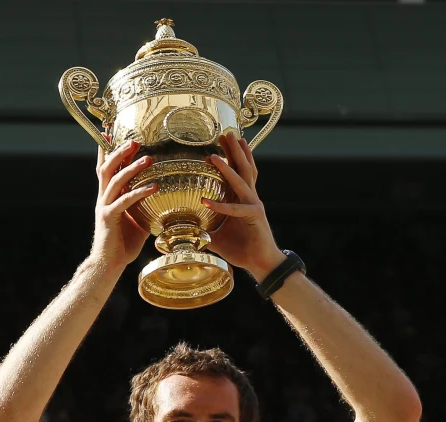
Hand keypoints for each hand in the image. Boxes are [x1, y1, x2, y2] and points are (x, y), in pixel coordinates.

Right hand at [91, 139, 157, 267]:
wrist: (110, 263)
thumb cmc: (124, 242)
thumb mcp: (137, 218)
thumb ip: (144, 204)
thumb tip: (164, 196)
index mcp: (108, 195)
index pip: (105, 167)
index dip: (107, 150)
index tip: (111, 131)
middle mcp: (103, 197)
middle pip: (107, 168)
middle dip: (120, 152)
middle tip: (135, 140)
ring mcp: (104, 206)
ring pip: (114, 180)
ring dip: (131, 168)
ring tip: (148, 159)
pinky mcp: (108, 217)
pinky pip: (124, 201)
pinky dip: (139, 193)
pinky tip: (153, 187)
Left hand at [201, 132, 283, 280]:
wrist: (261, 263)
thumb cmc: (242, 249)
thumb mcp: (216, 236)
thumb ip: (203, 229)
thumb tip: (184, 229)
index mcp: (242, 199)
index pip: (238, 172)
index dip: (231, 157)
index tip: (220, 143)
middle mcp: (249, 198)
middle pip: (243, 169)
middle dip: (234, 150)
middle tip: (225, 133)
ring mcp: (253, 205)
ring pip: (241, 181)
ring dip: (228, 167)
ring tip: (215, 155)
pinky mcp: (254, 217)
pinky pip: (235, 209)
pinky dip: (220, 205)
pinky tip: (205, 200)